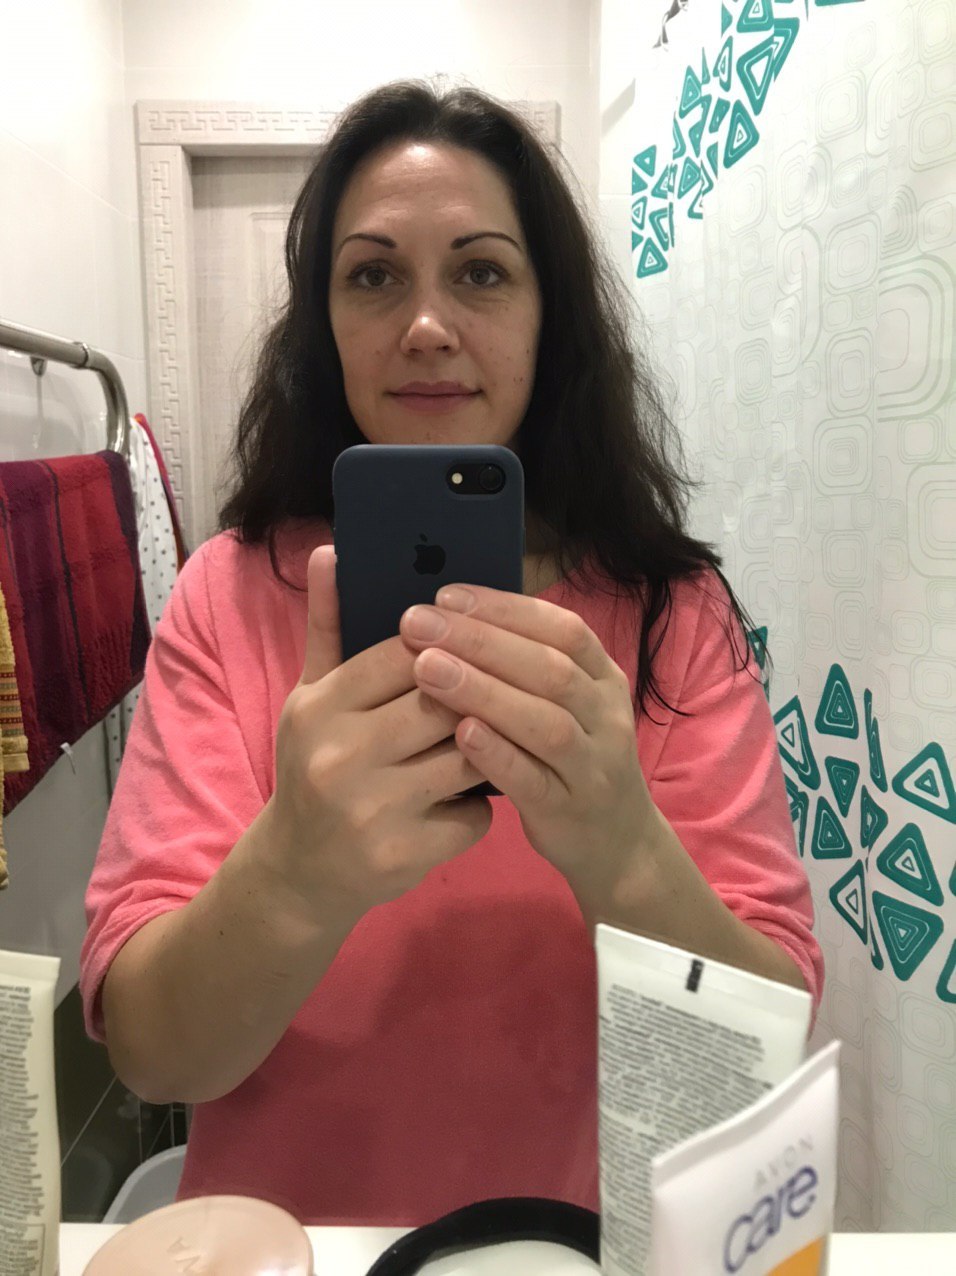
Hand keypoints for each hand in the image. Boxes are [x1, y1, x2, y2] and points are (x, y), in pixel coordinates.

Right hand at [267, 547, 492, 924]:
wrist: (298, 874)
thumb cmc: (314, 767)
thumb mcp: (309, 696)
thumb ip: (328, 624)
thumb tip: (331, 550)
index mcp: (320, 708)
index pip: (404, 653)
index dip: (446, 645)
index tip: (466, 646)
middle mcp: (339, 757)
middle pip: (444, 701)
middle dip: (477, 694)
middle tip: (495, 690)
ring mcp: (371, 810)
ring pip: (469, 756)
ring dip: (488, 746)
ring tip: (489, 736)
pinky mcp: (403, 856)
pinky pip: (474, 816)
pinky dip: (482, 805)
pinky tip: (470, 798)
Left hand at [399, 584, 654, 917]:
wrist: (616, 842)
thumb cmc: (568, 760)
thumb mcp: (562, 704)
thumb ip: (522, 664)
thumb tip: (451, 615)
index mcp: (602, 677)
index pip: (561, 628)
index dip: (504, 608)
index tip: (446, 595)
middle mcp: (606, 715)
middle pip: (549, 667)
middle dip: (480, 640)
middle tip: (418, 623)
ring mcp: (593, 765)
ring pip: (545, 722)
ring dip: (483, 690)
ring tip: (427, 668)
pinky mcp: (571, 810)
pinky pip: (535, 780)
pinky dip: (498, 755)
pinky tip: (460, 734)